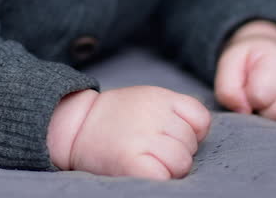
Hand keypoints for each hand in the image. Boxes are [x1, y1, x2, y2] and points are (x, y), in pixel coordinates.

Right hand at [47, 86, 210, 179]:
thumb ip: (174, 110)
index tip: (168, 134)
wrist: (74, 127)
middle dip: (177, 151)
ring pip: (182, 163)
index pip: (200, 119)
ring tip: (145, 159)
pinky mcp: (132, 162)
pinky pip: (164, 176)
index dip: (190, 131)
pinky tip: (143, 170)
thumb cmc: (115, 119)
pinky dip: (158, 178)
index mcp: (160, 97)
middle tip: (150, 149)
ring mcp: (143, 138)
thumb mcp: (147, 100)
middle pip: (191, 144)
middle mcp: (154, 115)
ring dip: (168, 167)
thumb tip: (198, 136)